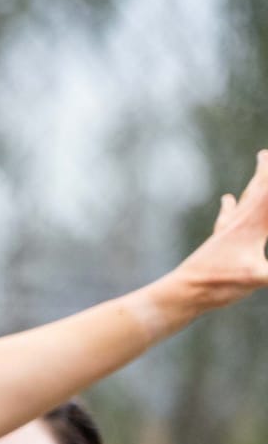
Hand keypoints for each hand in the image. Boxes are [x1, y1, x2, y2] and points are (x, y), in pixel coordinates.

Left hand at [170, 150, 267, 309]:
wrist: (183, 291)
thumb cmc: (218, 284)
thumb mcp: (257, 278)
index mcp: (250, 226)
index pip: (267, 194)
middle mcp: (238, 223)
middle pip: (257, 191)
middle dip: (265, 172)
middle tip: (265, 152)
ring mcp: (227, 231)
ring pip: (246, 200)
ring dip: (255, 184)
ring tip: (258, 167)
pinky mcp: (218, 240)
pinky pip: (228, 216)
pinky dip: (231, 205)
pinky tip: (227, 199)